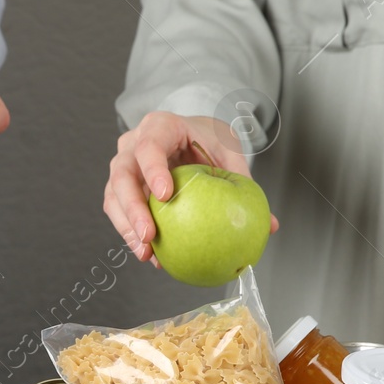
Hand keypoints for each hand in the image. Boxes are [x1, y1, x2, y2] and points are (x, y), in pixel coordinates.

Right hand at [104, 110, 278, 264]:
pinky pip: (119, 212)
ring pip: (113, 196)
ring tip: (146, 254)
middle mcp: (133, 144)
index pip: (149, 145)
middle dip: (132, 207)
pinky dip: (131, 234)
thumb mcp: (230, 153)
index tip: (166, 195)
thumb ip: (244, 184)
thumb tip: (270, 225)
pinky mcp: (122, 188)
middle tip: (149, 236)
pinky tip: (151, 257)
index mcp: (160, 126)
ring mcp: (124, 166)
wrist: (191, 136)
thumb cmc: (209, 140)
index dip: (153, 169)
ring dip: (126, 227)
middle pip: (122, 174)